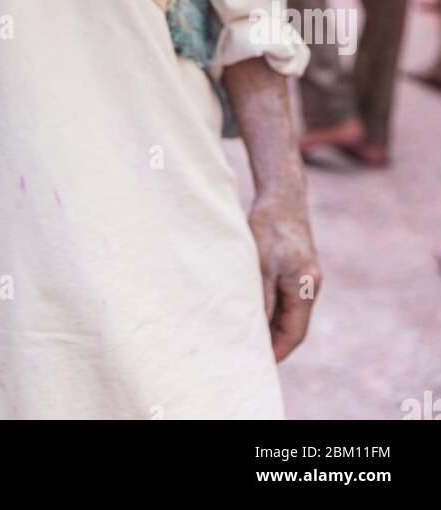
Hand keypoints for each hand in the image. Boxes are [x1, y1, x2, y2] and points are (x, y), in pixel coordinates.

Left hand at [249, 193, 321, 361]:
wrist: (281, 194)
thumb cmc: (269, 225)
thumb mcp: (261, 263)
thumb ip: (262, 297)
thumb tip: (256, 329)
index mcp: (305, 287)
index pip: (294, 333)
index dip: (276, 351)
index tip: (258, 364)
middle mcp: (311, 285)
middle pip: (294, 326)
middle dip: (274, 342)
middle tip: (248, 355)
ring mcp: (306, 276)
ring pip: (290, 312)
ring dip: (272, 325)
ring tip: (247, 336)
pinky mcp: (298, 268)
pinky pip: (287, 298)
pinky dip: (273, 308)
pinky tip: (254, 310)